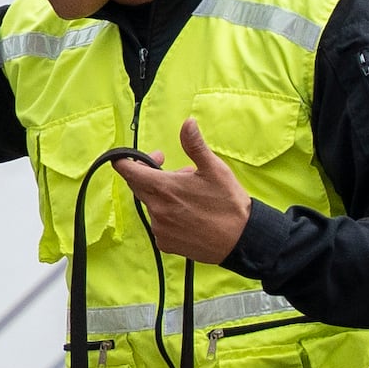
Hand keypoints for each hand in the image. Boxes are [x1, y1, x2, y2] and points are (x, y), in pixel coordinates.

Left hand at [114, 117, 253, 262]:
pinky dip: (168, 215)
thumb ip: (195, 145)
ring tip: (189, 194)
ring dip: (163, 196)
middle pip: (138, 186)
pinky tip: (188, 214)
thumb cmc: (229, 204)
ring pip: (151, 205)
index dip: (128, 160)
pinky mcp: (165, 243)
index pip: (127, 171)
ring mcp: (159, 228)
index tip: (149, 157)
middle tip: (177, 171)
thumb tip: (187, 124)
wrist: (241, 240)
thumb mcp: (215, 169)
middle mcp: (156, 209)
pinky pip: (159, 223)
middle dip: (151, 174)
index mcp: (164, 188)